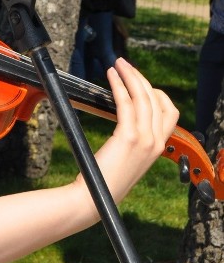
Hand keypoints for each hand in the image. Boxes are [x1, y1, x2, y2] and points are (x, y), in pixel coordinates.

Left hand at [82, 58, 178, 202]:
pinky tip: (111, 76)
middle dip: (141, 79)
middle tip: (125, 65)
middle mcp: (156, 142)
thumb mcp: (127, 157)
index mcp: (158, 147)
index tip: (139, 82)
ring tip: (117, 64)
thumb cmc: (102, 178)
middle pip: (157, 100)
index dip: (156, 93)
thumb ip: (132, 140)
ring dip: (130, 76)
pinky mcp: (129, 137)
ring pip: (143, 98)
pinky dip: (119, 85)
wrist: (93, 197)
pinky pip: (126, 103)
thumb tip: (125, 120)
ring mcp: (146, 140)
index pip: (169, 112)